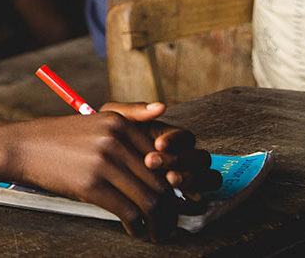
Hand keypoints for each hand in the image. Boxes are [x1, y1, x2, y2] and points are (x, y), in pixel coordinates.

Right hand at [7, 110, 179, 238]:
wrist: (21, 147)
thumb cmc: (59, 138)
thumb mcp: (94, 120)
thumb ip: (130, 116)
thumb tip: (163, 108)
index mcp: (119, 122)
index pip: (163, 158)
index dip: (173, 184)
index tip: (174, 200)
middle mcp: (114, 139)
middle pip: (159, 181)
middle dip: (170, 208)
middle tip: (170, 223)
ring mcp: (102, 162)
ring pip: (148, 199)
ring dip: (158, 222)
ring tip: (157, 232)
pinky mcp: (91, 185)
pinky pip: (128, 211)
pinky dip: (137, 226)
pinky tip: (135, 231)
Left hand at [101, 102, 221, 199]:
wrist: (96, 163)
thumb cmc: (108, 141)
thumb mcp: (114, 122)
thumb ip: (134, 111)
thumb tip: (160, 107)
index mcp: (171, 138)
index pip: (185, 137)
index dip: (176, 140)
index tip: (158, 144)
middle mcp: (185, 157)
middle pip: (199, 158)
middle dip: (180, 160)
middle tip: (154, 163)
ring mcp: (189, 177)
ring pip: (207, 176)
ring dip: (191, 178)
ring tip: (169, 179)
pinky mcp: (187, 196)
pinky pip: (203, 195)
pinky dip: (195, 194)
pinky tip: (176, 195)